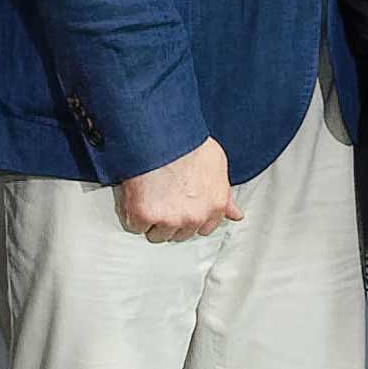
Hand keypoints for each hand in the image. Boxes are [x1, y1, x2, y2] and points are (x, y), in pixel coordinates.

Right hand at [114, 137, 239, 243]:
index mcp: (215, 206)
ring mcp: (169, 219)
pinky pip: (135, 226)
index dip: (190, 217)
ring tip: (150, 196)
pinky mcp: (144, 216)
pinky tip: (137, 196)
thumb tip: (235, 213)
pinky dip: (132, 214)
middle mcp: (194, 217)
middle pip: (180, 234)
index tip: (182, 208)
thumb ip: (224, 194)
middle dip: (172, 220)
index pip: (204, 228)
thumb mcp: (217, 165)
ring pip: (157, 234)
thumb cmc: (189, 143)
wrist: (162, 134)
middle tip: (164, 197)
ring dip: (152, 220)